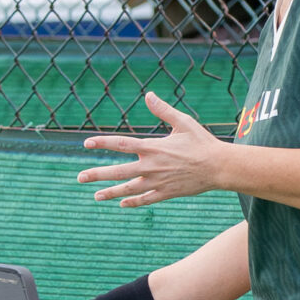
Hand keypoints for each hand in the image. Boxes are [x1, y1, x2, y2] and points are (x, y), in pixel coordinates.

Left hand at [78, 92, 229, 207]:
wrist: (219, 167)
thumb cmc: (202, 142)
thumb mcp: (183, 122)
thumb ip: (163, 110)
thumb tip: (148, 95)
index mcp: (153, 147)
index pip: (121, 144)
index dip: (102, 142)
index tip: (86, 143)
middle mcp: (151, 166)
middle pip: (118, 171)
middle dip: (97, 174)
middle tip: (80, 177)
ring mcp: (157, 182)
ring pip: (128, 189)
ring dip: (110, 193)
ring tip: (95, 196)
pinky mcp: (166, 193)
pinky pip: (145, 199)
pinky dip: (133, 202)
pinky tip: (122, 204)